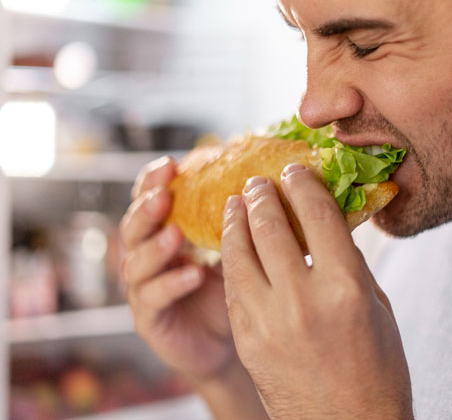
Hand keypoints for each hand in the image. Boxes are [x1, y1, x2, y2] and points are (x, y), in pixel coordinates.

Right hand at [120, 157, 267, 418]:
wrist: (230, 342)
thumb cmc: (233, 288)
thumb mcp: (236, 248)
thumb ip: (236, 220)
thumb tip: (265, 178)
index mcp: (165, 232)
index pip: (148, 199)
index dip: (154, 180)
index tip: (171, 163)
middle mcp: (148, 257)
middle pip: (133, 227)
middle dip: (147, 209)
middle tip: (165, 195)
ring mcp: (144, 289)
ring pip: (136, 262)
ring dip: (156, 246)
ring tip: (176, 234)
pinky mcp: (150, 319)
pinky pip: (152, 298)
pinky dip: (171, 284)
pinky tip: (193, 274)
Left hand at [220, 164, 412, 419]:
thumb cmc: (377, 370)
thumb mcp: (376, 308)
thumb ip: (350, 263)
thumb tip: (328, 226)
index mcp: (346, 286)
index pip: (317, 214)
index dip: (304, 183)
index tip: (295, 170)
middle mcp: (303, 298)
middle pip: (271, 226)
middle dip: (262, 194)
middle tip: (258, 181)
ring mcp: (268, 321)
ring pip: (240, 252)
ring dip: (236, 220)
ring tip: (236, 202)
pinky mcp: (247, 340)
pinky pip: (233, 286)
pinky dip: (232, 259)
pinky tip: (234, 245)